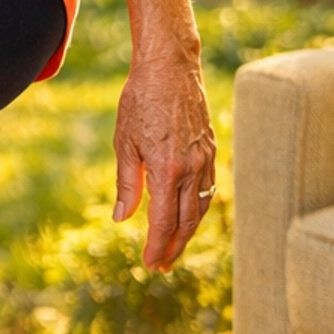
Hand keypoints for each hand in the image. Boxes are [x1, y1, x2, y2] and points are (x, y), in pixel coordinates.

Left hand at [112, 52, 216, 269]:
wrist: (170, 67)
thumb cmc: (140, 100)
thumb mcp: (124, 142)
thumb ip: (126, 183)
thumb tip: (122, 218)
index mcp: (167, 169)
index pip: (163, 221)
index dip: (157, 246)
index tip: (150, 265)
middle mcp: (191, 168)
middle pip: (186, 222)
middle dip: (173, 247)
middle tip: (162, 267)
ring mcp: (205, 159)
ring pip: (200, 208)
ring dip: (188, 233)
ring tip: (174, 249)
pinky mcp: (211, 150)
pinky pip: (208, 189)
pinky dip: (199, 209)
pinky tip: (189, 217)